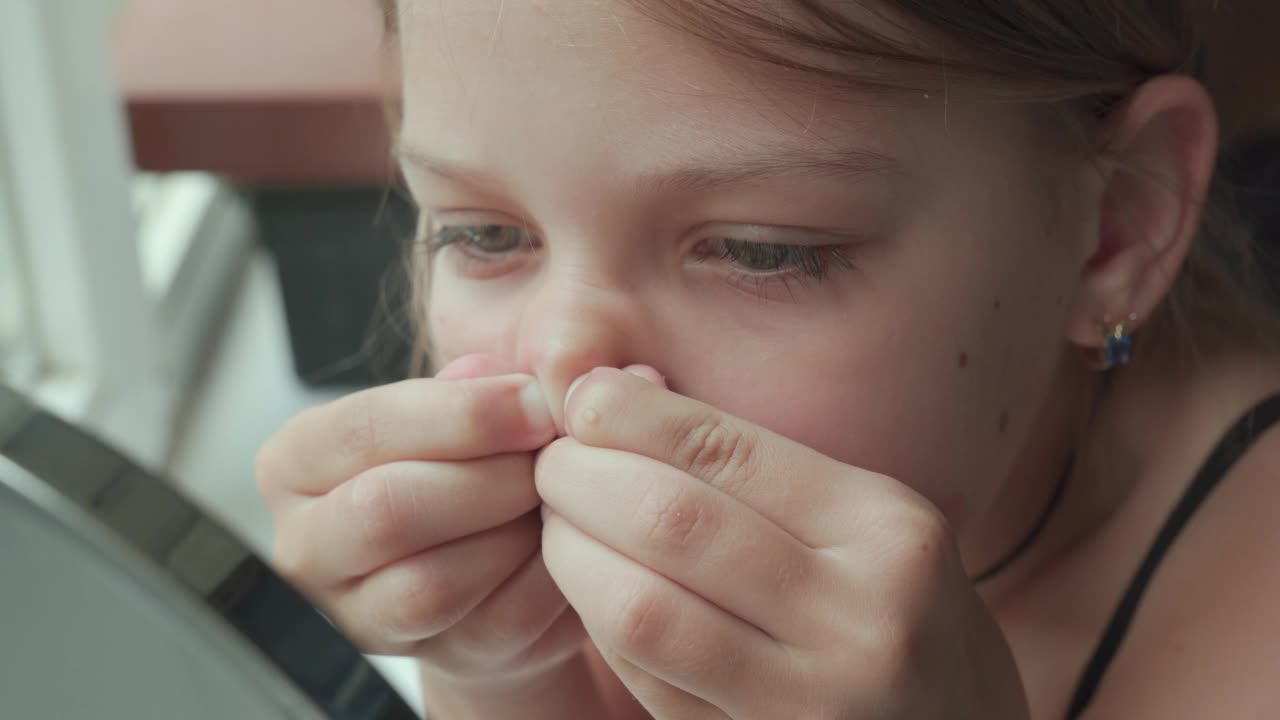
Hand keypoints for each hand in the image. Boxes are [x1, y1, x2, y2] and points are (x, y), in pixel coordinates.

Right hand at [256, 355, 586, 682]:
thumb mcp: (458, 406)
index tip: (535, 402)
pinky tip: (561, 543)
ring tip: (553, 499)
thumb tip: (532, 378)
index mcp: (297, 462)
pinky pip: (489, 625)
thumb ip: (482, 383)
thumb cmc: (461, 464)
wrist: (486, 558)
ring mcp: (357, 615)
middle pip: (388, 510)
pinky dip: (541, 579)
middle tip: (551, 455)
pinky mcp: (423, 660)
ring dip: (514, 534)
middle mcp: (305, 545)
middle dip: (490, 476)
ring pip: (432, 584)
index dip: (464, 413)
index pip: (365, 428)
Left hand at [535, 367, 1028, 718]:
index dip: (630, 416)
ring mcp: (813, 703)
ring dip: (571, 554)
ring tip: (558, 525)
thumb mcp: (863, 521)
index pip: (725, 449)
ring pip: (642, 611)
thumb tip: (615, 391)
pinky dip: (599, 623)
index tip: (579, 399)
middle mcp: (861, 617)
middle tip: (550, 464)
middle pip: (672, 522)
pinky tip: (593, 590)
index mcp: (887, 531)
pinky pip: (647, 680)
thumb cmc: (896, 609)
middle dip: (582, 479)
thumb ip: (750, 465)